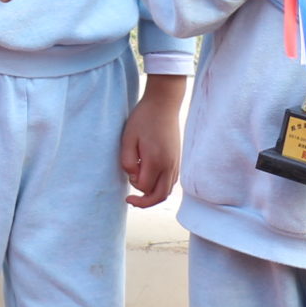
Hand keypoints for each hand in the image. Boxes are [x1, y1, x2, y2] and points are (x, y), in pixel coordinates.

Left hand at [119, 74, 187, 207]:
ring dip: (153, 195)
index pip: (145, 187)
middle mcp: (169, 165)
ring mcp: (176, 163)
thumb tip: (133, 177)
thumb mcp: (127, 138)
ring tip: (139, 192)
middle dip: (144, 202)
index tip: (128, 172)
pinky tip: (150, 179)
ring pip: (167, 191)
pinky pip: (171, 181)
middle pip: (159, 196)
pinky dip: (160, 186)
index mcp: (156, 160)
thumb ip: (127, 161)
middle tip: (130, 200)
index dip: (133, 185)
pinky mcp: (178, 159)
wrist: (163, 104)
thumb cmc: (143, 119)